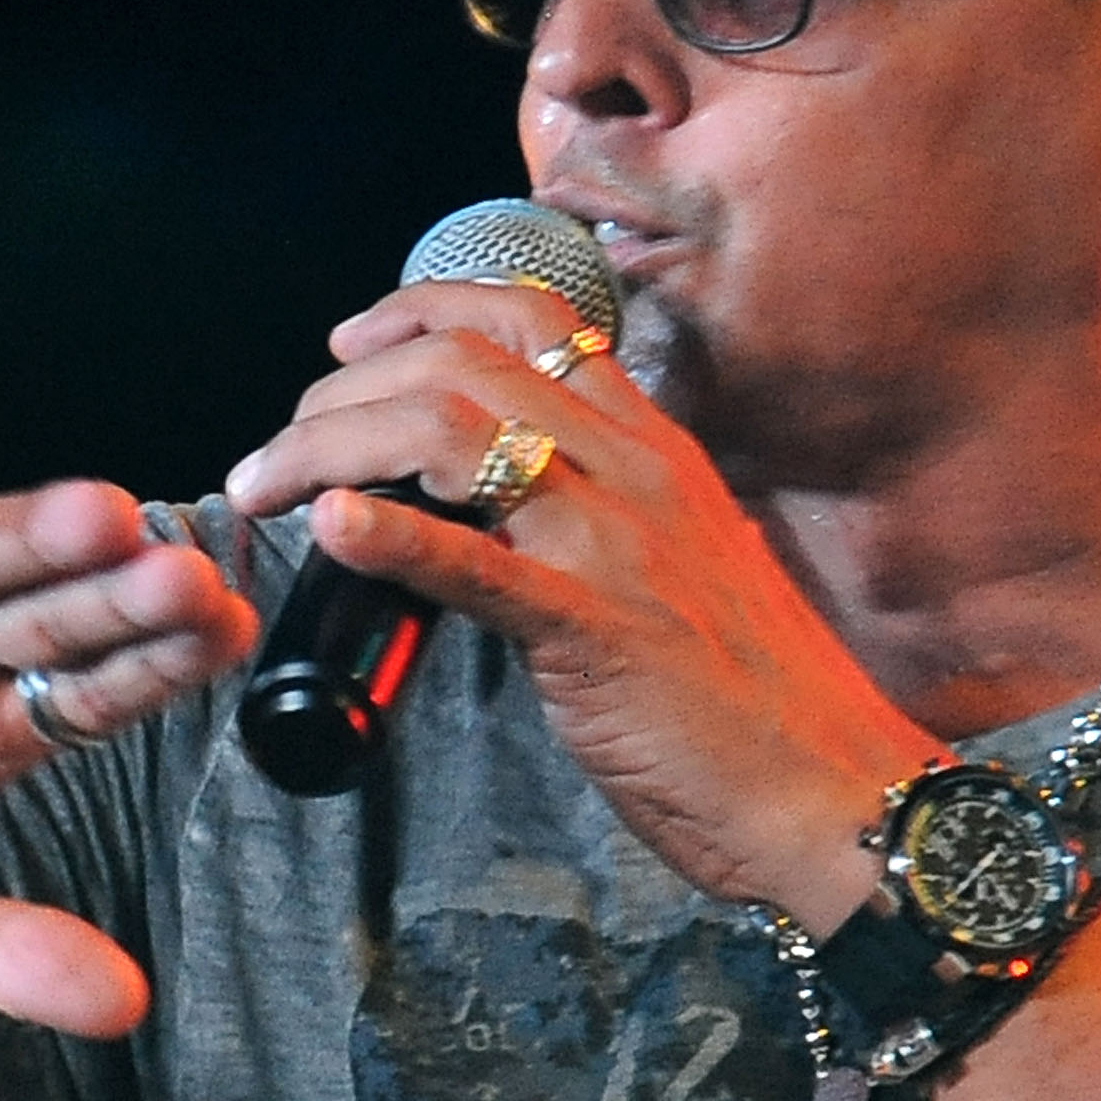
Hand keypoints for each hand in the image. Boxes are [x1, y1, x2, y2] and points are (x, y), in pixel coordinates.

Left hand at [223, 285, 932, 922]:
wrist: (832, 792)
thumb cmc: (757, 704)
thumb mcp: (680, 573)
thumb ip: (605, 525)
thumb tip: (506, 517)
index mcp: (657, 450)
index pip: (534, 318)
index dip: (424, 308)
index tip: (353, 343)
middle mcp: (636, 470)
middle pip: (462, 361)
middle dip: (343, 389)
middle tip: (281, 447)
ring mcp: (616, 544)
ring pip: (451, 431)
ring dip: (331, 445)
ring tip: (268, 486)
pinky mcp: (595, 631)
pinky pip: (478, 563)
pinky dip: (392, 535)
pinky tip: (332, 527)